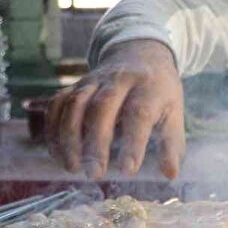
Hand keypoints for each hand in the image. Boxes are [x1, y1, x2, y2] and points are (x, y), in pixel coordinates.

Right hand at [46, 39, 185, 179]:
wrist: (141, 53)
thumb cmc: (159, 92)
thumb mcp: (174, 112)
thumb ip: (172, 144)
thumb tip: (170, 174)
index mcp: (149, 87)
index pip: (139, 113)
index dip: (133, 142)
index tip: (128, 170)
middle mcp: (120, 80)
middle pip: (102, 107)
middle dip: (96, 143)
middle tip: (95, 173)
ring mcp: (94, 80)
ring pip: (75, 104)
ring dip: (70, 138)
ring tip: (73, 167)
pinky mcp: (75, 85)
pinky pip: (58, 104)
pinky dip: (53, 129)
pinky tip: (57, 154)